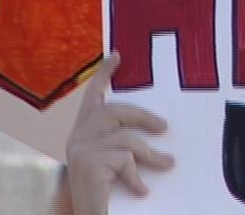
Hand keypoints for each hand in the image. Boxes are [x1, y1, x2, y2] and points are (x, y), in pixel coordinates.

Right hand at [65, 53, 174, 214]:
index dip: (104, 74)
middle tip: (165, 128)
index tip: (118, 55)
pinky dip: (137, 176)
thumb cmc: (104, 190)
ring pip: (126, 140)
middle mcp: (77, 137)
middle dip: (144, 117)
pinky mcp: (87, 163)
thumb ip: (122, 141)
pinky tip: (143, 190)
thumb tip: (161, 125)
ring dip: (151, 154)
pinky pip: (124, 161)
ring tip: (168, 164)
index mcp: (83, 132)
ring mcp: (80, 150)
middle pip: (115, 112)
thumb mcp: (113, 160)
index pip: (93, 96)